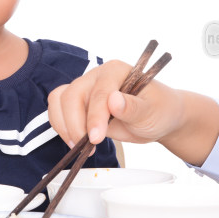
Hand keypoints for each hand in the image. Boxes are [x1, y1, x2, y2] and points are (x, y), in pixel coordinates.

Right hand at [48, 60, 218, 165]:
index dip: (95, 116)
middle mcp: (96, 77)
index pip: (98, 92)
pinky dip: (62, 127)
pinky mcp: (80, 104)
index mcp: (115, 71)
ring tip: (81, 146)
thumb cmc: (159, 110)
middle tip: (89, 146)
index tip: (96, 138)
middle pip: (71, 95)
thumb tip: (113, 100)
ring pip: (59, 101)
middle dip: (75, 123)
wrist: (159, 119)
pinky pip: (59, 111)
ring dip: (64, 126)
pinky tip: (77, 143)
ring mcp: (86, 90)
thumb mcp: (152, 112)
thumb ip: (133, 107)